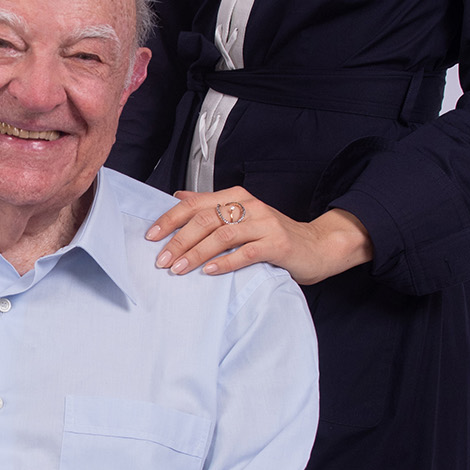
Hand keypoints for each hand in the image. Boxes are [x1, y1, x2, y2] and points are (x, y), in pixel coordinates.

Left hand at [146, 188, 372, 287]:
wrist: (318, 246)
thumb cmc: (275, 236)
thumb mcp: (242, 217)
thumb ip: (211, 207)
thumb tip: (178, 197)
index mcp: (237, 198)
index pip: (195, 203)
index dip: (170, 219)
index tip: (150, 236)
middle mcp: (250, 206)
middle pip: (205, 220)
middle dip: (179, 240)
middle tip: (161, 260)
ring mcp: (265, 224)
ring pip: (222, 235)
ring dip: (196, 253)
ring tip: (178, 269)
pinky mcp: (278, 244)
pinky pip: (246, 252)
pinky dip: (225, 263)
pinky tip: (209, 272)